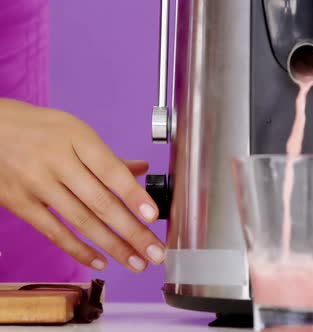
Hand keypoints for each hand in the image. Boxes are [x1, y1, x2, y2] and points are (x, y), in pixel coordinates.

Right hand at [0, 98, 164, 272]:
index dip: (134, 195)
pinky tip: (101, 261)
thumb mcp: (76, 132)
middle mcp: (58, 161)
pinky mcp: (19, 203)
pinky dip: (79, 250)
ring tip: (136, 262)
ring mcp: (37, 183)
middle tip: (155, 252)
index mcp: (78, 139)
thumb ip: (108, 157)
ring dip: (113, 246)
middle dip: (132, 231)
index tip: (154, 216)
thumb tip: (142, 169)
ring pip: (81, 221)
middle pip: (101, 202)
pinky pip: (54, 232)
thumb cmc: (40, 130)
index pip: (112, 171)